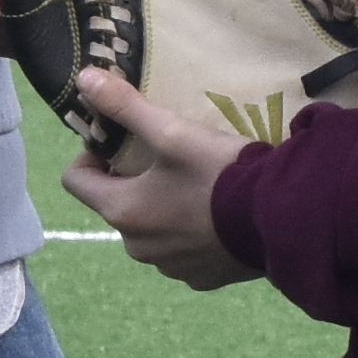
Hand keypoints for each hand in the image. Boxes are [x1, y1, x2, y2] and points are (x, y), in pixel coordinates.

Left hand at [60, 66, 251, 284]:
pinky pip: (184, 254)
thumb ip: (125, 106)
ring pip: (151, 232)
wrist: (281, 217)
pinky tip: (219, 220)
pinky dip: (192, 237)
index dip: (91, 155)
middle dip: (134, 183)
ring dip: (163, 212)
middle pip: (118, 205)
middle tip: (169, 161)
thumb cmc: (219, 173)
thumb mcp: (172, 132)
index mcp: (121, 210)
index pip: (76, 180)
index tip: (119, 143)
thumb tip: (84, 78)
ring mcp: (170, 267)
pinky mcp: (202, 279)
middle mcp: (136, 246)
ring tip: (199, 190)